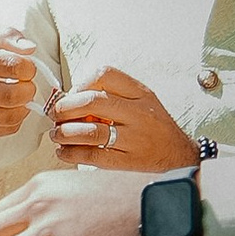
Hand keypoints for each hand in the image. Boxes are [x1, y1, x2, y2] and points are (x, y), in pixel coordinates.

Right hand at [0, 32, 40, 139]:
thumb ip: (5, 35)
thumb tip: (30, 49)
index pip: (12, 65)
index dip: (28, 67)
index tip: (25, 67)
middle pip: (13, 94)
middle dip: (28, 89)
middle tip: (24, 84)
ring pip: (11, 116)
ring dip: (23, 106)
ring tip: (16, 96)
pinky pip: (6, 129)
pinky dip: (14, 118)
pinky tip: (6, 108)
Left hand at [47, 66, 199, 173]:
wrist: (179, 155)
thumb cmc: (154, 126)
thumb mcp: (142, 101)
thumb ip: (112, 95)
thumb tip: (70, 98)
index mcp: (140, 93)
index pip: (105, 75)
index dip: (81, 83)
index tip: (71, 94)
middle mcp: (139, 113)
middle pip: (92, 102)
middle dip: (65, 108)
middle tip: (55, 115)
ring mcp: (134, 138)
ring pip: (90, 131)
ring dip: (64, 133)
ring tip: (56, 134)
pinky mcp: (129, 160)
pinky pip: (94, 155)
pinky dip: (72, 153)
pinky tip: (64, 152)